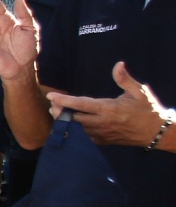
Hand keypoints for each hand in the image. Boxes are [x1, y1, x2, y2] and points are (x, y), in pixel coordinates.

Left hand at [46, 62, 172, 147]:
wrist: (155, 132)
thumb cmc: (146, 109)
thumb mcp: (138, 91)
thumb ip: (124, 79)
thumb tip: (118, 64)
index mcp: (108, 109)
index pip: (81, 104)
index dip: (64, 100)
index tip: (51, 96)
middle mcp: (102, 122)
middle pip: (73, 118)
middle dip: (60, 111)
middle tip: (51, 104)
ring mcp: (101, 134)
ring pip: (75, 130)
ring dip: (64, 122)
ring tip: (55, 113)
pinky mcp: (102, 142)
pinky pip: (82, 139)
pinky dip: (72, 133)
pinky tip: (66, 126)